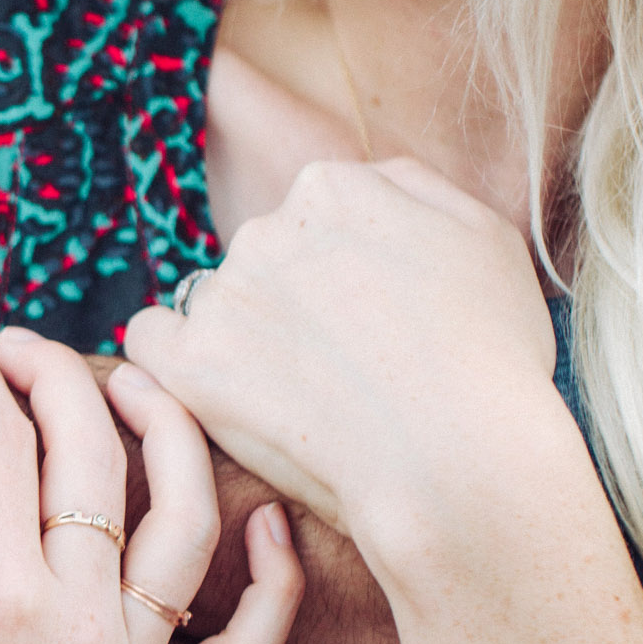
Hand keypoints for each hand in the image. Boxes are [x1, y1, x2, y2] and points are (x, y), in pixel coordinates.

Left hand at [124, 156, 559, 570]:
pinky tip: (215, 391)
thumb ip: (416, 188)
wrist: (461, 463)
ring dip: (248, 338)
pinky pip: (150, 340)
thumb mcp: (487, 240)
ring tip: (302, 401)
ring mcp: (225, 293)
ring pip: (217, 301)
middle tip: (346, 372)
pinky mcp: (191, 363)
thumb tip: (368, 180)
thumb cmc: (492, 361)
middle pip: (269, 257)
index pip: (318, 216)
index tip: (374, 323)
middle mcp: (270, 225)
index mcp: (336, 187)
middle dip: (298, 304)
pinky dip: (174, 362)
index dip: (347, 274)